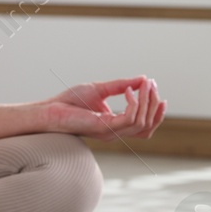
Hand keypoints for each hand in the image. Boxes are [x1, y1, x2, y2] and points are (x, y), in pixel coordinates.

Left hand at [38, 76, 165, 140]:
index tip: (160, 94)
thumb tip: (142, 79)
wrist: (50, 110)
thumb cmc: (70, 102)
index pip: (144, 127)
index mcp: (115, 126)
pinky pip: (129, 119)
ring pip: (141, 122)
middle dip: (153, 104)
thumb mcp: (100, 89)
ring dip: (146, 101)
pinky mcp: (104, 127)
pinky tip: (129, 91)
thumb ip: (121, 86)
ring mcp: (110, 132)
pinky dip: (133, 104)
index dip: (156, 114)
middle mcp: (115, 132)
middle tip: (151, 84)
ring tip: (143, 84)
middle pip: (147, 126)